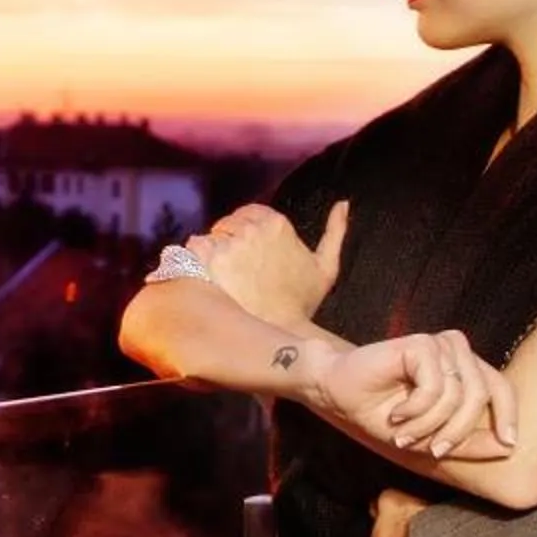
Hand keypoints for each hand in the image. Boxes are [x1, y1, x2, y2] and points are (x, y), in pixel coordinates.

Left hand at [191, 201, 346, 326]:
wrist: (279, 333)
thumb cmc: (302, 303)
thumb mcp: (326, 267)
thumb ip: (335, 232)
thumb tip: (343, 203)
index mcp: (276, 224)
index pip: (248, 213)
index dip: (245, 232)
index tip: (248, 253)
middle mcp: (251, 229)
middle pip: (228, 224)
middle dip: (229, 241)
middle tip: (236, 269)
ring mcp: (229, 244)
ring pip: (211, 236)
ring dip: (212, 252)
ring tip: (224, 278)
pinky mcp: (209, 261)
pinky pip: (193, 248)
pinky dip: (195, 260)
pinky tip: (208, 279)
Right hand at [316, 329, 517, 460]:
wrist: (338, 394)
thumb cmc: (384, 414)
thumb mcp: (432, 436)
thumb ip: (468, 441)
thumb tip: (508, 446)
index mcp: (464, 367)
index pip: (500, 388)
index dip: (508, 416)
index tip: (508, 444)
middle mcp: (455, 351)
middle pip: (480, 395)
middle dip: (458, 431)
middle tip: (434, 451)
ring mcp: (439, 344)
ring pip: (457, 395)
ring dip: (430, 425)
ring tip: (405, 433)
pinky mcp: (421, 344)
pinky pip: (434, 387)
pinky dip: (416, 409)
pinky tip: (398, 412)